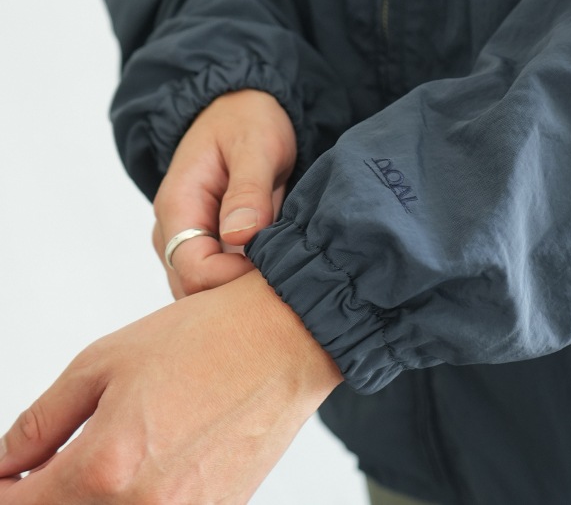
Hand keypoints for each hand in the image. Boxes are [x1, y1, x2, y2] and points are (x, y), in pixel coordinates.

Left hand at [0, 270, 341, 503]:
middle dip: (46, 495)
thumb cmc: (206, 338)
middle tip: (49, 466)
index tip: (11, 474)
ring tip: (110, 455)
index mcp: (104, 468)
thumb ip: (42, 421)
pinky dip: (137, 499)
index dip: (4, 490)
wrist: (286, 338)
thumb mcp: (105, 360)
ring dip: (93, 498)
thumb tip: (6, 463)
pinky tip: (151, 460)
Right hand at [152, 89, 296, 298]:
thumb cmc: (247, 120)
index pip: (193, 271)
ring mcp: (190, 238)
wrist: (241, 106)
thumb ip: (248, 191)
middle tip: (286, 274)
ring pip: (208, 289)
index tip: (274, 267)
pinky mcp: (211, 242)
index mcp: (178, 206)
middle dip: (238, 292)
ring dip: (243, 288)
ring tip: (284, 269)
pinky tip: (277, 266)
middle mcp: (174, 230)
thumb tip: (240, 236)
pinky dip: (247, 278)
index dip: (234, 280)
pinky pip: (222, 275)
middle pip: (196, 289)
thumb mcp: (255, 146)